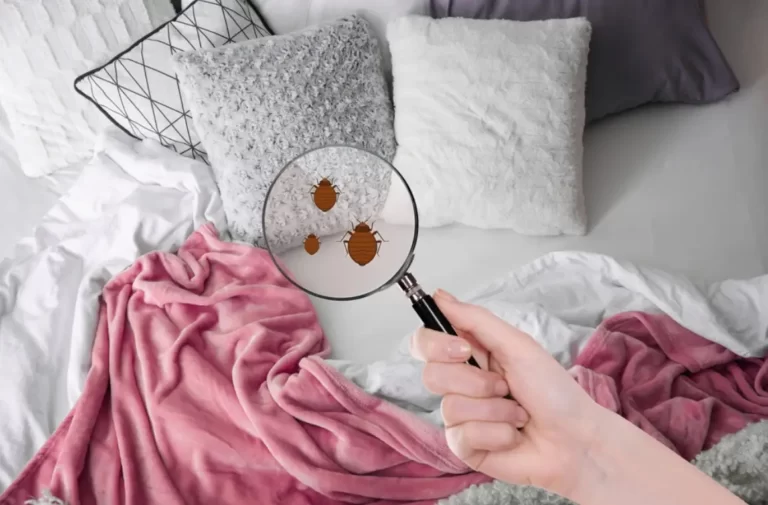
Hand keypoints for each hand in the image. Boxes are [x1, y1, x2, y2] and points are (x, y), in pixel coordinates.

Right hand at [410, 289, 607, 497]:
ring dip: (495, 410)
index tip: (464, 351)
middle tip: (505, 386)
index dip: (436, 345)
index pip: (424, 342)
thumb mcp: (517, 345)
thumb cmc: (554, 392)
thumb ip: (475, 319)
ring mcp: (460, 417)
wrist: (576, 439)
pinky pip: (463, 435)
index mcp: (469, 354)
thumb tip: (439, 295)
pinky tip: (513, 435)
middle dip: (476, 382)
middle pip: (431, 375)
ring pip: (451, 407)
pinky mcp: (465, 446)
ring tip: (518, 414)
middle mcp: (460, 383)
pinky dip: (497, 433)